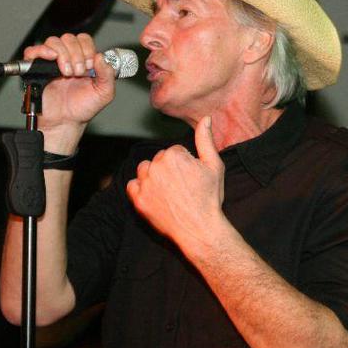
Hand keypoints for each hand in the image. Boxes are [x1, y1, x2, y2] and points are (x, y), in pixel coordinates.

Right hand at [22, 33, 115, 141]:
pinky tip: (52, 59)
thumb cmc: (82, 108)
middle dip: (77, 55)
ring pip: (54, 41)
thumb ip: (108, 74)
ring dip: (63, 55)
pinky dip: (42, 51)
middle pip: (69, 38)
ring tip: (67, 74)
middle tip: (79, 73)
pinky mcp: (36, 68)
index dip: (88, 49)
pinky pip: (33, 51)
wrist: (66, 122)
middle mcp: (67, 58)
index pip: (84, 40)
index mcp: (83, 60)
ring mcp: (51, 62)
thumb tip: (101, 57)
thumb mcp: (104, 92)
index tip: (90, 66)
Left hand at [126, 116, 226, 251]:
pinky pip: (133, 185)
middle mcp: (156, 166)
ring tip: (169, 191)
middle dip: (169, 169)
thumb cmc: (209, 198)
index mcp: (173, 155)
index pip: (174, 151)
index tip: (192, 178)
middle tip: (183, 187)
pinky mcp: (138, 199)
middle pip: (158, 159)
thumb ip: (206, 140)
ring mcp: (145, 184)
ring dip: (153, 176)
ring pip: (144, 170)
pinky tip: (155, 196)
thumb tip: (206, 118)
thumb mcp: (214, 166)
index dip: (185, 164)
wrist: (200, 229)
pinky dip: (141, 189)